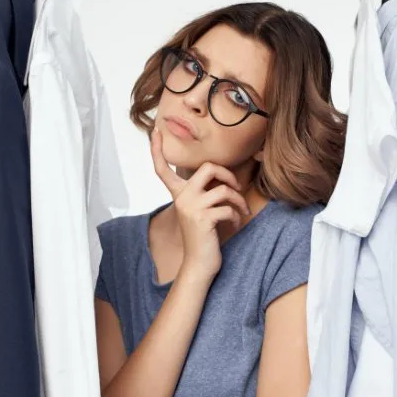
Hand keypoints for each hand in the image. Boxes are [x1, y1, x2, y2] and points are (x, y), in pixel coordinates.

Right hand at [151, 129, 249, 278]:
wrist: (200, 264)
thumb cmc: (204, 235)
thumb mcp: (201, 209)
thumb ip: (205, 192)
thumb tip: (224, 175)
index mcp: (178, 194)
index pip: (163, 169)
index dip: (157, 150)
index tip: (154, 132)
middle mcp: (182, 198)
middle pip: (207, 167)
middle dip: (227, 174)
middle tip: (236, 186)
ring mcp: (192, 208)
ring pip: (224, 190)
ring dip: (239, 201)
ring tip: (242, 211)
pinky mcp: (204, 219)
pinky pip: (229, 208)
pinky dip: (238, 216)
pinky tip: (236, 224)